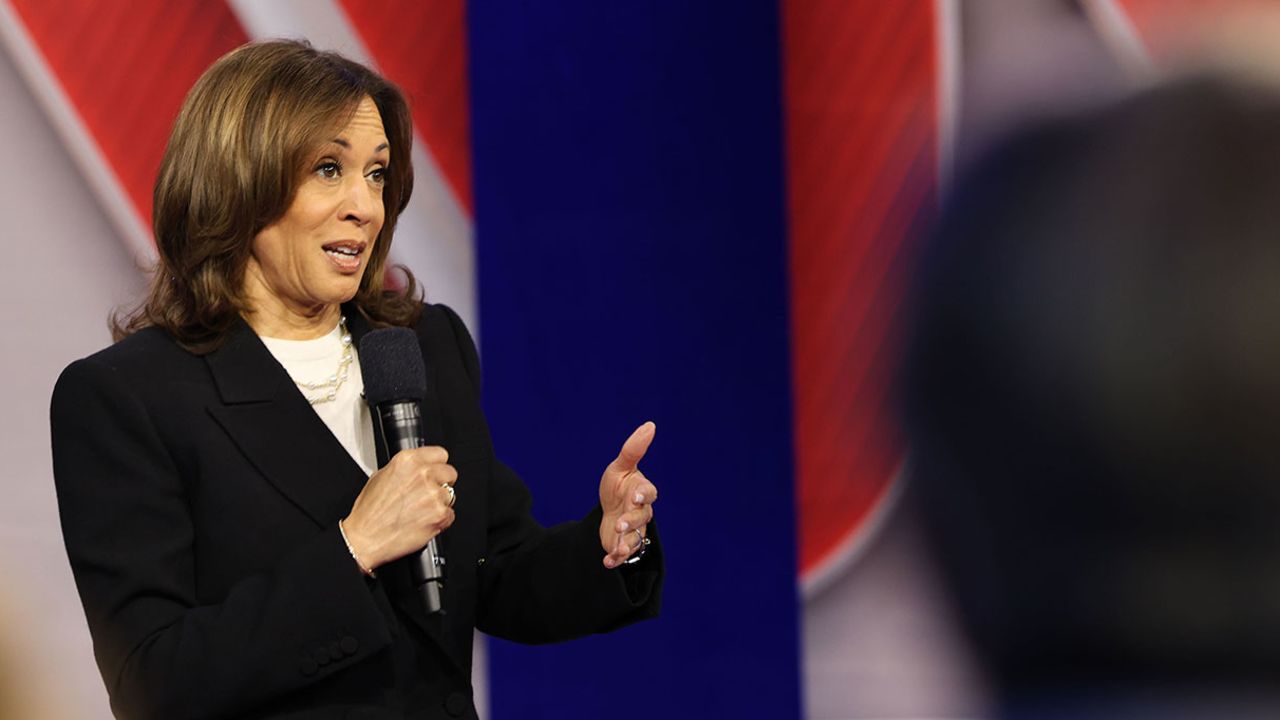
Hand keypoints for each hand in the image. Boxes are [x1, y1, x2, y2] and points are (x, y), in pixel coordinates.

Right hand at [342, 446, 456, 570]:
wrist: (365, 539)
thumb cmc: (369, 512)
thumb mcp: (380, 477)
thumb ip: (404, 469)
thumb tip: (418, 469)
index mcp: (408, 460)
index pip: (440, 454)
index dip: (437, 465)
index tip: (435, 472)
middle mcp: (423, 474)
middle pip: (450, 473)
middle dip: (442, 484)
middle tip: (428, 495)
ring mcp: (433, 494)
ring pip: (450, 495)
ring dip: (439, 503)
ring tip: (420, 512)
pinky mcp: (440, 514)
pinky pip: (450, 514)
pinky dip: (440, 520)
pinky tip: (423, 522)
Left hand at [599, 421, 657, 567]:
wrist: (608, 510)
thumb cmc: (617, 486)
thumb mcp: (620, 467)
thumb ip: (633, 449)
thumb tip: (650, 424)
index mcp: (642, 491)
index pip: (648, 493)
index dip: (644, 495)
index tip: (636, 496)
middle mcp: (641, 512)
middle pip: (641, 518)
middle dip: (631, 521)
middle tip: (620, 524)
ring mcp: (634, 530)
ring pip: (635, 538)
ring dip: (625, 543)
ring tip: (615, 547)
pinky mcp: (623, 545)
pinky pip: (623, 554)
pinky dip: (616, 559)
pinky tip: (607, 561)